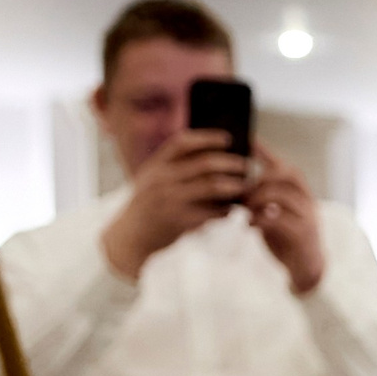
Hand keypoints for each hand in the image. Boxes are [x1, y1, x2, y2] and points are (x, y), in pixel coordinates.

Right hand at [102, 128, 246, 278]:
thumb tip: (211, 156)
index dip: (207, 138)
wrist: (130, 237)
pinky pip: (211, 212)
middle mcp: (162, 179)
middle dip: (230, 162)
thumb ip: (172, 168)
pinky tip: (233, 209)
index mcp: (156, 166)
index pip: (183, 142)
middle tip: (246, 165)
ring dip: (233, 185)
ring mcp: (170, 200)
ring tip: (245, 186)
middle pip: (204, 163)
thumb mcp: (151, 181)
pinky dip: (225, 210)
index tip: (227, 139)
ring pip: (211, 186)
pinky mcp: (179, 221)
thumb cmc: (147, 207)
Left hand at [245, 136, 324, 294]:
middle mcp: (306, 199)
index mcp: (299, 191)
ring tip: (244, 206)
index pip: (282, 164)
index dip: (266, 152)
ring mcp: (307, 216)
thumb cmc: (286, 237)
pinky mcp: (303, 234)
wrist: (307, 268)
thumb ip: (260, 200)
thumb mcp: (273, 214)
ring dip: (259, 197)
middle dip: (261, 177)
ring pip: (283, 194)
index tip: (248, 140)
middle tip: (242, 187)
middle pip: (286, 174)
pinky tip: (251, 224)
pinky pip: (282, 219)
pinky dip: (263, 219)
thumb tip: (235, 185)